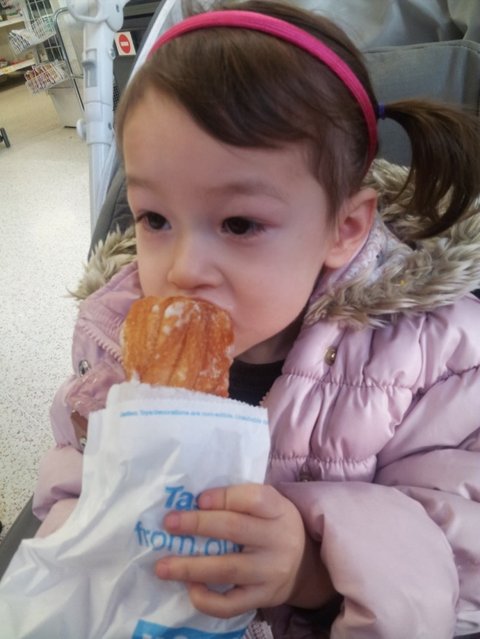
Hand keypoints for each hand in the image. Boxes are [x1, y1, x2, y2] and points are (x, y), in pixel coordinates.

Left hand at [155, 483, 333, 617]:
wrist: (304, 566)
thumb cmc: (273, 526)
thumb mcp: (268, 505)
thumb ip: (239, 500)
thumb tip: (191, 502)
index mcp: (278, 509)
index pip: (253, 498)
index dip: (223, 497)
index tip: (198, 498)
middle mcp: (278, 540)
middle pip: (235, 529)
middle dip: (197, 525)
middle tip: (168, 524)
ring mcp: (271, 572)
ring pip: (228, 569)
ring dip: (191, 567)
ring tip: (163, 566)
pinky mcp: (263, 598)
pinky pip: (231, 604)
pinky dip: (207, 599)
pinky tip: (190, 589)